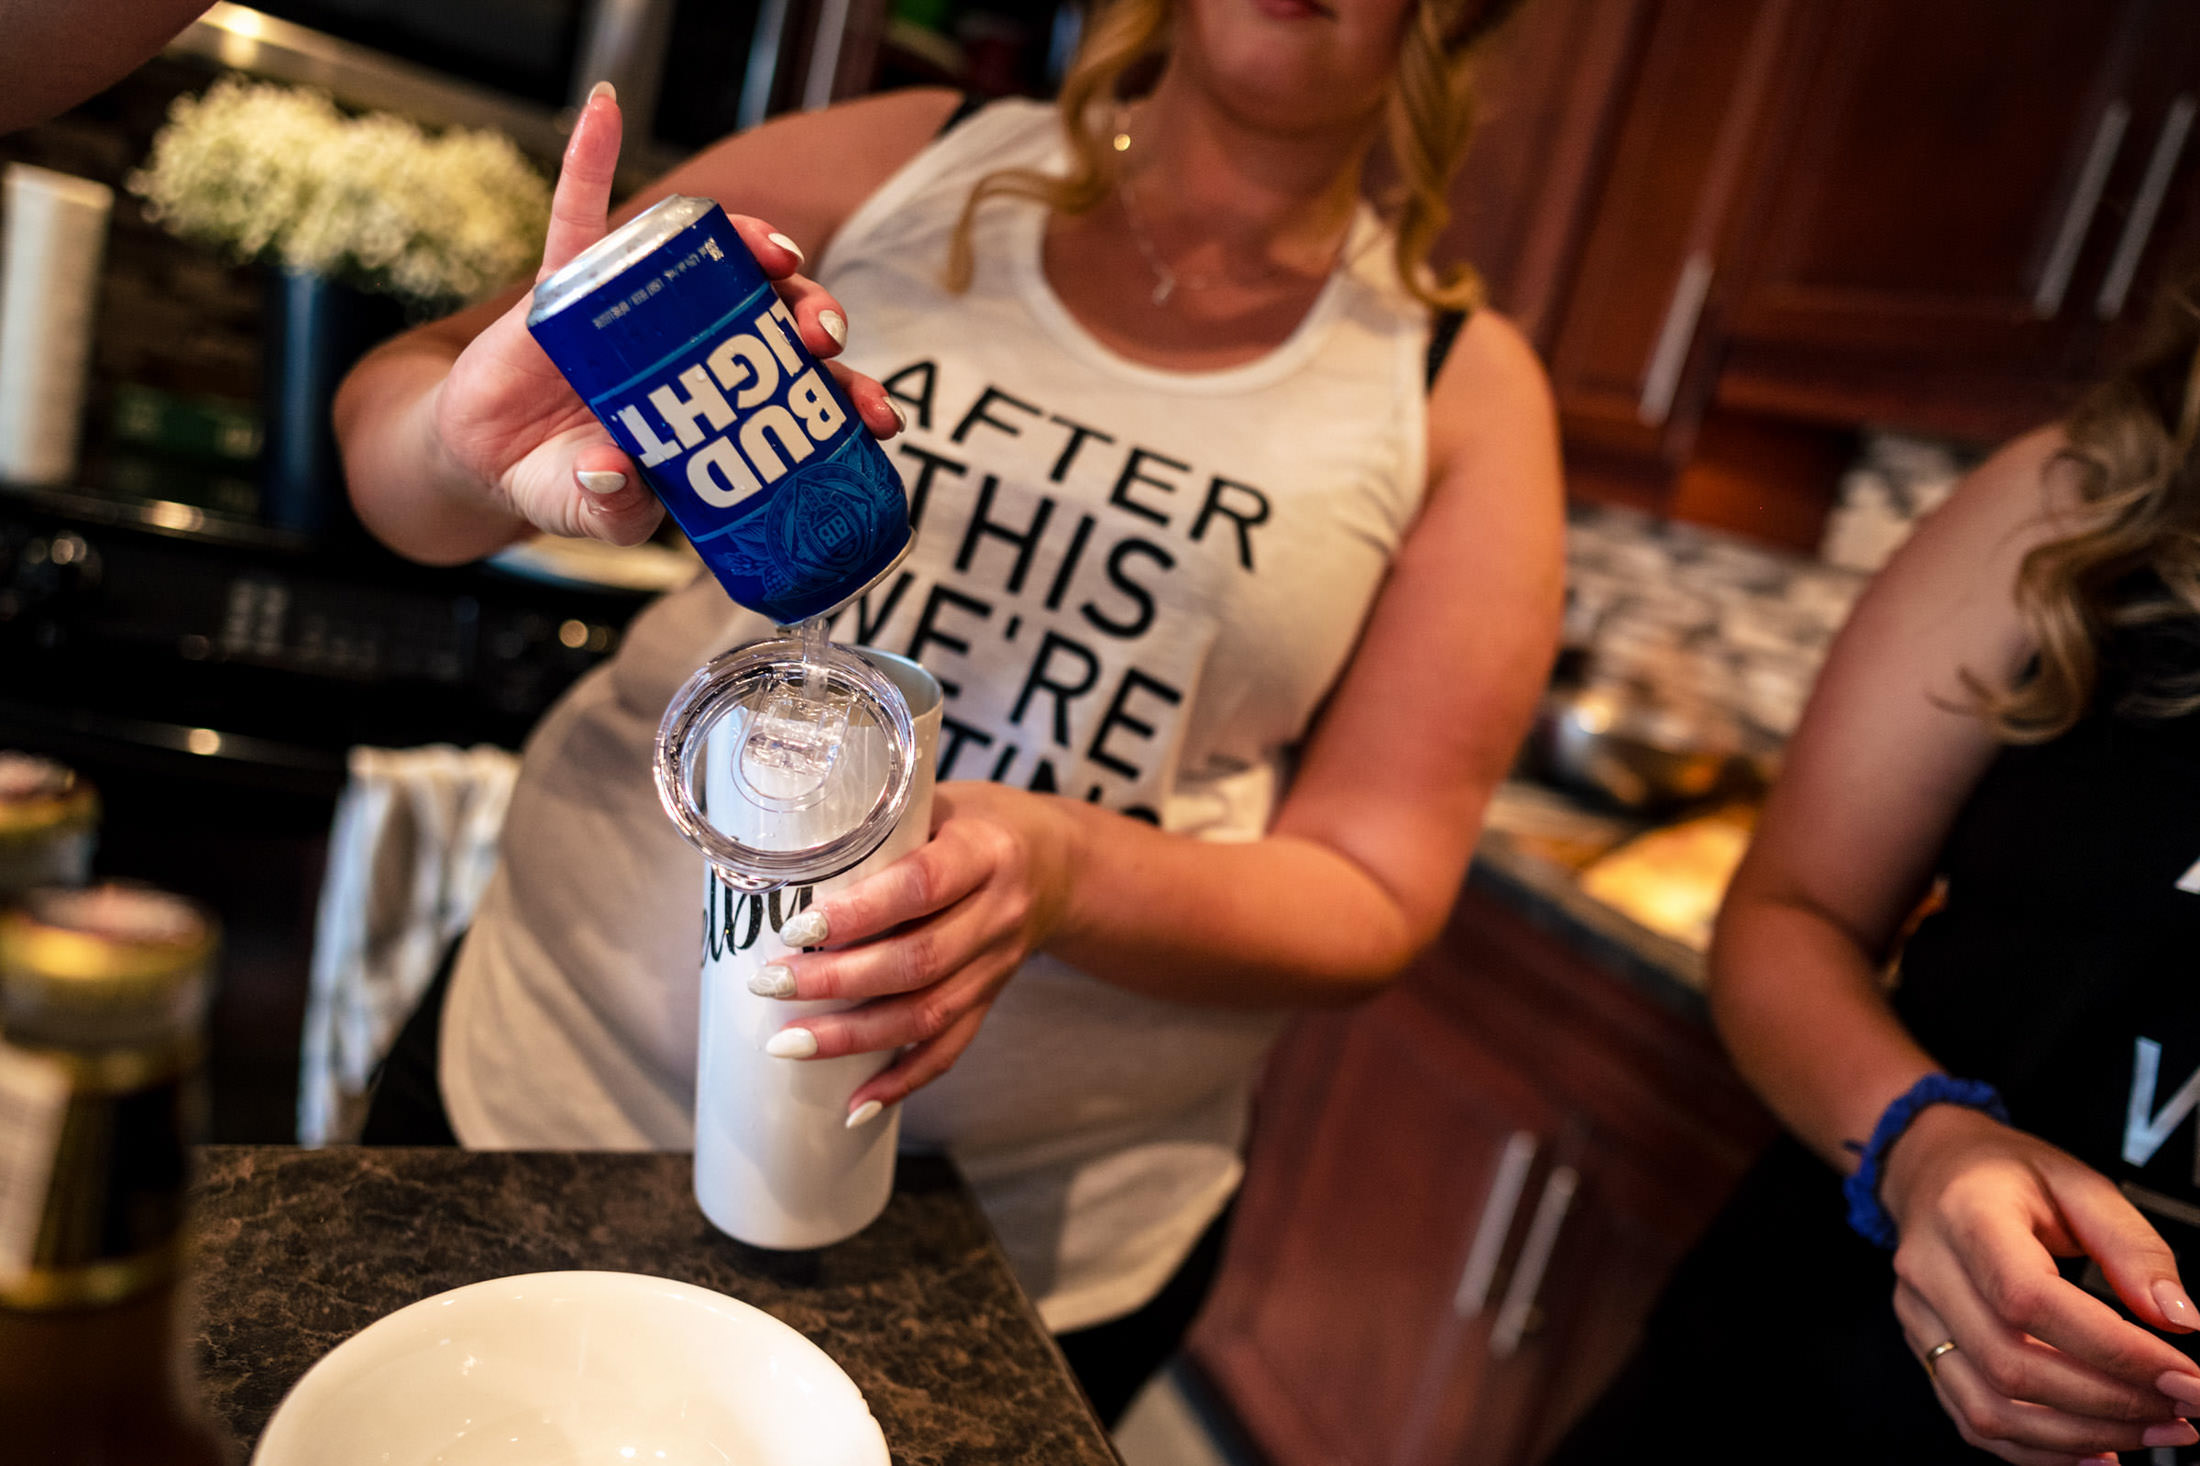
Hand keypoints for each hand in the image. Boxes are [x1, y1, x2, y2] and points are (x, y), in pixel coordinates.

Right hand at [427, 85, 904, 545]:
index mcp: (719, 403)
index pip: (800, 391)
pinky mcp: (571, 281)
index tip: (881, 417)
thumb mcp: (593, 510)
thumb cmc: (565, 480)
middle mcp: (694, 345)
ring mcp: (638, 306)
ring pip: (710, 261)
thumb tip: (616, 473)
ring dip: (753, 246)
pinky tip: (606, 111)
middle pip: (773, 318)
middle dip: (814, 319)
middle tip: (824, 338)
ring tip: (778, 256)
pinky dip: (591, 158)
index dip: (847, 396)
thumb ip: (608, 507)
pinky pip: (580, 210)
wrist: (487, 456)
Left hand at [753, 782, 1079, 1116]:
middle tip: (771, 985)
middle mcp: (998, 914)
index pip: (921, 887)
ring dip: (853, 1038)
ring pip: (927, 1015)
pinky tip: (854, 1106)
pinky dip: (902, 1082)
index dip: (859, 914)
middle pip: (918, 962)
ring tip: (787, 1044)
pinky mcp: (990, 1000)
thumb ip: (878, 827)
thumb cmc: (976, 825)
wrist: (1058, 865)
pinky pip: (949, 1050)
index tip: (797, 928)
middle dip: (837, 982)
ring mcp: (996, 966)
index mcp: (985, 853)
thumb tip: (781, 852)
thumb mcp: (939, 804)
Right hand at [1880, 1103, 2199, 1463]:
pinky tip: (2097, 1450)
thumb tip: (2179, 1317)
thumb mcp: (2079, 1182)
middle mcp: (1929, 1270)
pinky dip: (2040, 1452)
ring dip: (2081, 1436)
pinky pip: (1974, 1421)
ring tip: (2152, 1432)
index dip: (2112, 1350)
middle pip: (2011, 1364)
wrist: (1931, 1168)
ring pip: (1990, 1407)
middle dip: (2110, 1403)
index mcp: (1967, 1216)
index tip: (2184, 1375)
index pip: (2029, 1299)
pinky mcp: (1924, 1350)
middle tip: (2183, 1409)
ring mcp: (1918, 1316)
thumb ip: (2132, 1246)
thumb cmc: (2004, 1173)